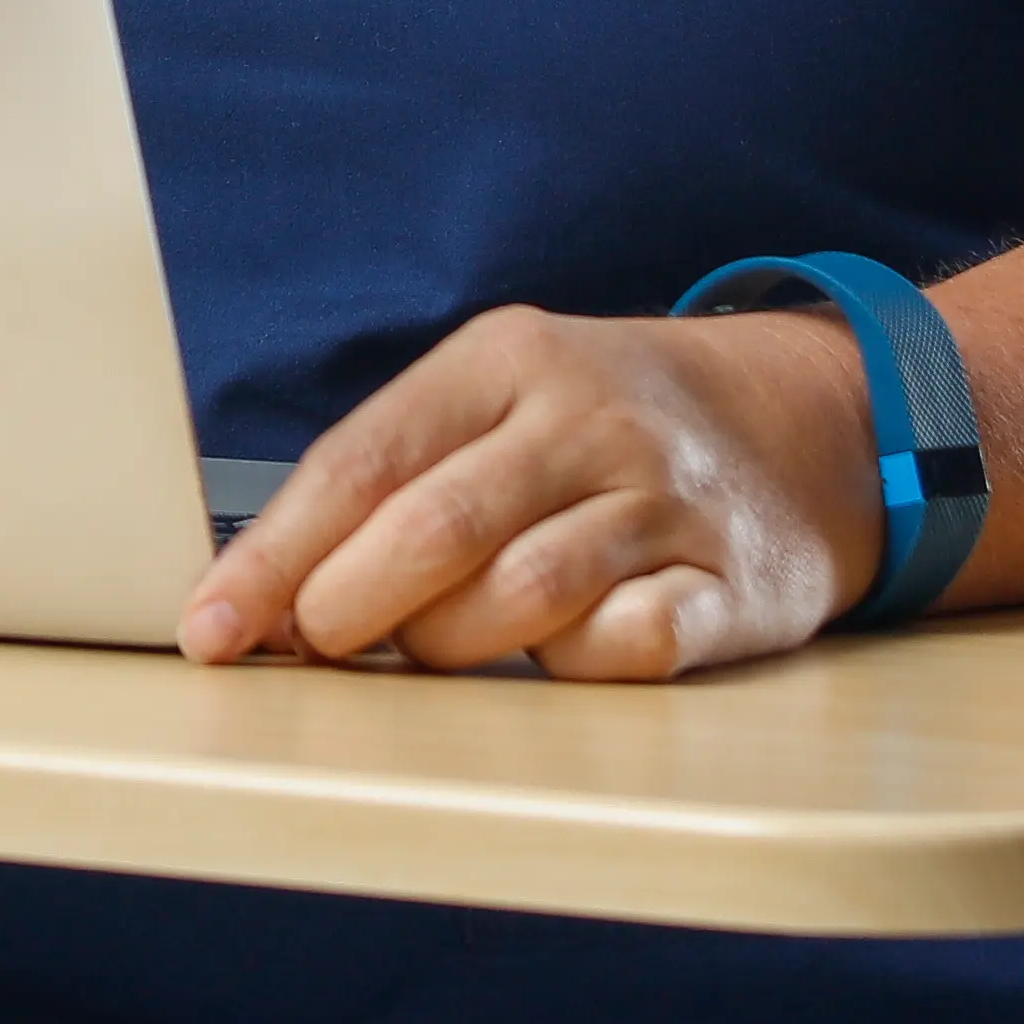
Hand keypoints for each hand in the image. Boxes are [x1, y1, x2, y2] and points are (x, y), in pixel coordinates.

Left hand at [182, 301, 892, 681]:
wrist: (810, 419)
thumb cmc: (605, 428)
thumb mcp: (503, 400)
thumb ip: (396, 478)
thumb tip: (257, 592)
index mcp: (508, 359)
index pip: (363, 461)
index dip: (275, 556)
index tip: (213, 629)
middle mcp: (590, 419)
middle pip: (433, 530)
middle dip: (348, 609)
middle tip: (319, 650)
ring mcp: (668, 499)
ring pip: (521, 594)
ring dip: (450, 646)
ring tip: (436, 649)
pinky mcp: (734, 584)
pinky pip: (630, 646)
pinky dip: (573, 664)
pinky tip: (558, 654)